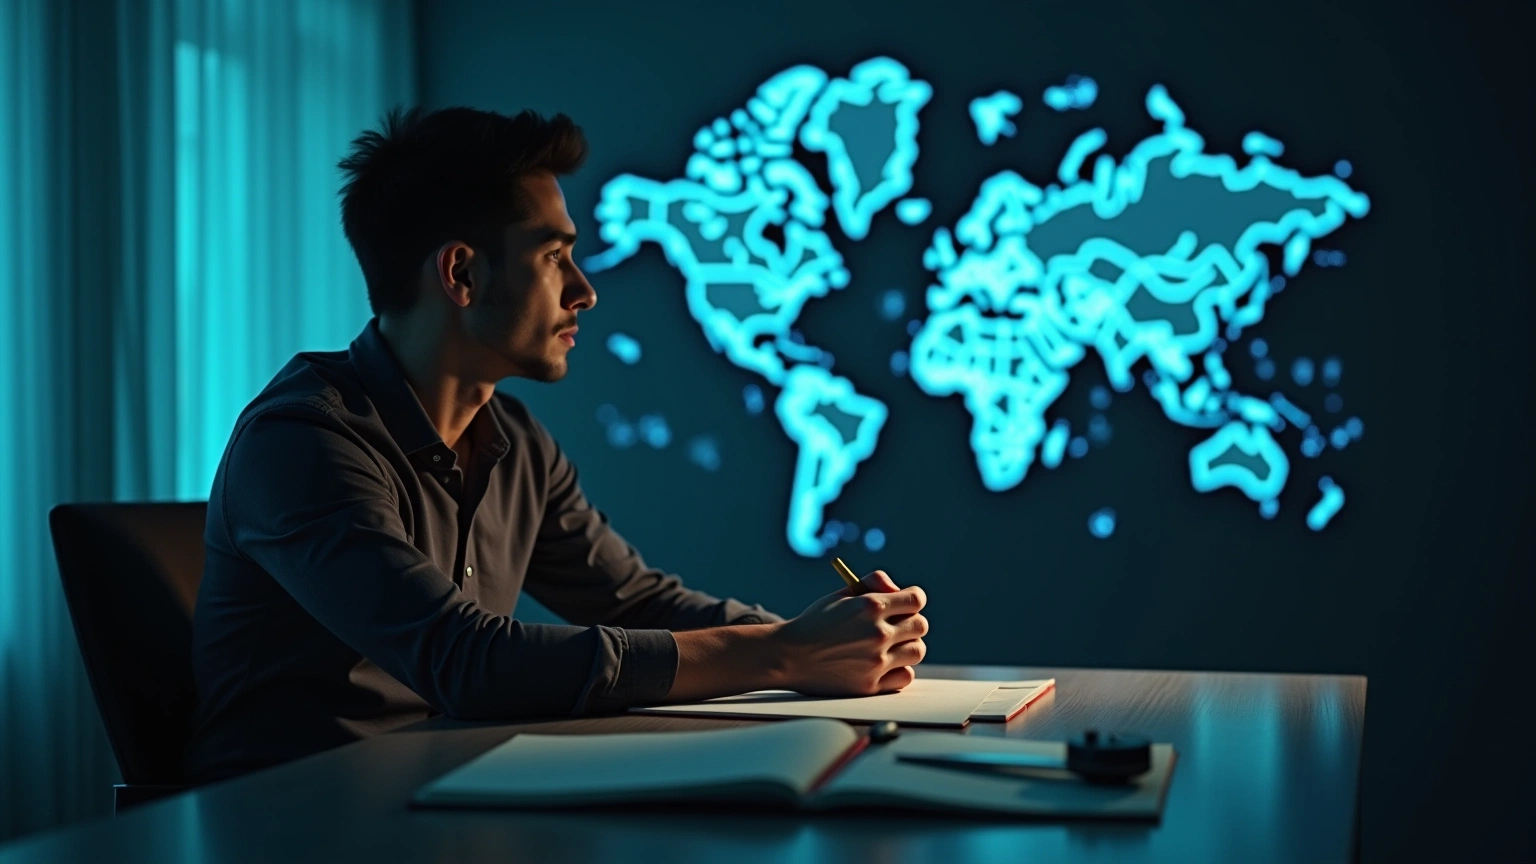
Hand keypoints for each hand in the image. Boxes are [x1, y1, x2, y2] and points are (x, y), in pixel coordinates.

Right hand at [770, 570, 928, 695]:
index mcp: (870, 606)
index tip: (906, 603)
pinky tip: (886, 665)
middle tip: (896, 626)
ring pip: (917, 651)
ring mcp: (876, 661)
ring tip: (891, 646)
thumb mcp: (840, 595)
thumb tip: (898, 589)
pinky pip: (905, 676)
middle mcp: (877, 633)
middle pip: (920, 625)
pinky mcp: (870, 685)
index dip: (913, 599)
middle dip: (911, 622)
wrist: (788, 656)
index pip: (916, 599)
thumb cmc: (814, 623)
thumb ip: (872, 583)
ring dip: (908, 646)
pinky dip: (900, 670)